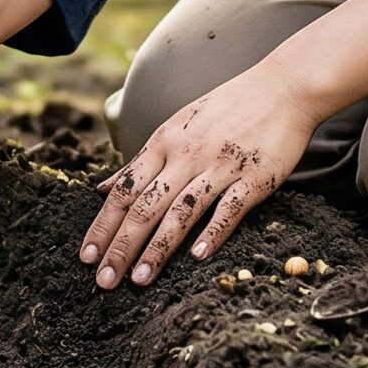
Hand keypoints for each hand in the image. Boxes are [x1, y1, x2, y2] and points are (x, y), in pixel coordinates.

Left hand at [80, 60, 320, 287]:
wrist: (282, 87)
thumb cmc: (227, 108)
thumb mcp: (175, 126)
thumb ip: (141, 162)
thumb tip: (102, 188)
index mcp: (163, 142)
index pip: (123, 191)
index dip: (102, 225)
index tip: (85, 256)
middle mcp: (186, 155)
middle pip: (144, 207)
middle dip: (120, 246)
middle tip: (103, 280)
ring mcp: (220, 166)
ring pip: (180, 212)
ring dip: (157, 248)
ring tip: (139, 279)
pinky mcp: (254, 178)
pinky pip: (229, 209)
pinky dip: (212, 232)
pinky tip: (197, 257)